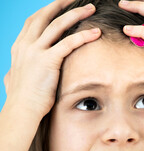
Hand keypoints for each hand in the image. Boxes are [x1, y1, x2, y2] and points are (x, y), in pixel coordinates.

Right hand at [4, 0, 100, 117]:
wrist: (22, 110)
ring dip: (76, 14)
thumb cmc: (22, 98)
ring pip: (58, 25)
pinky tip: (96, 32)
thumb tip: (12, 74)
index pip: (33, 21)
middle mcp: (26, 45)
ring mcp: (35, 51)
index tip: (60, 5)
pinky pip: (68, 43)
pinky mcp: (47, 61)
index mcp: (19, 47)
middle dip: (61, 4)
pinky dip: (83, 36)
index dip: (47, 11)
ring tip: (91, 8)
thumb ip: (16, 71)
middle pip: (44, 16)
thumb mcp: (15, 79)